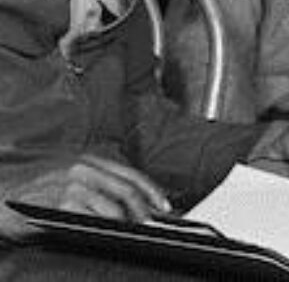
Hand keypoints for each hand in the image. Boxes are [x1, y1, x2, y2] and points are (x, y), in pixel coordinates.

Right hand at [2, 155, 169, 229]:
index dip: (152, 190)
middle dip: (145, 209)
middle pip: (126, 189)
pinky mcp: (60, 204)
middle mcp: (82, 169)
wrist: (0, 204)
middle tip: (153, 224)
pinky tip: (109, 233)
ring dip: (127, 221)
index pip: (130, 174)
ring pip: (112, 205)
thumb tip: (134, 206)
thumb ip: (98, 189)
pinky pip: (92, 218)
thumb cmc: (37, 198)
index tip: (165, 206)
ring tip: (133, 232)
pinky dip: (106, 227)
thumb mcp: (70, 185)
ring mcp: (70, 185)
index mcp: (88, 162)